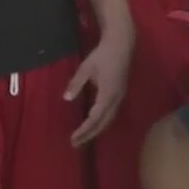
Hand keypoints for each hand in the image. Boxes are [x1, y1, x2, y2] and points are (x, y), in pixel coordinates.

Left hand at [66, 29, 132, 146]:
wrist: (121, 44)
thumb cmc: (102, 55)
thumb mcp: (85, 68)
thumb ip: (76, 84)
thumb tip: (66, 98)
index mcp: (107, 95)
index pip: (95, 118)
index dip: (84, 130)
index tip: (73, 138)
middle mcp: (116, 99)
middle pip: (103, 123)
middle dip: (89, 134)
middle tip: (75, 144)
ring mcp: (120, 97)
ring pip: (109, 119)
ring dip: (96, 130)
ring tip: (84, 137)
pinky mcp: (120, 93)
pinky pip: (111, 113)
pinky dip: (102, 122)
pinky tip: (94, 123)